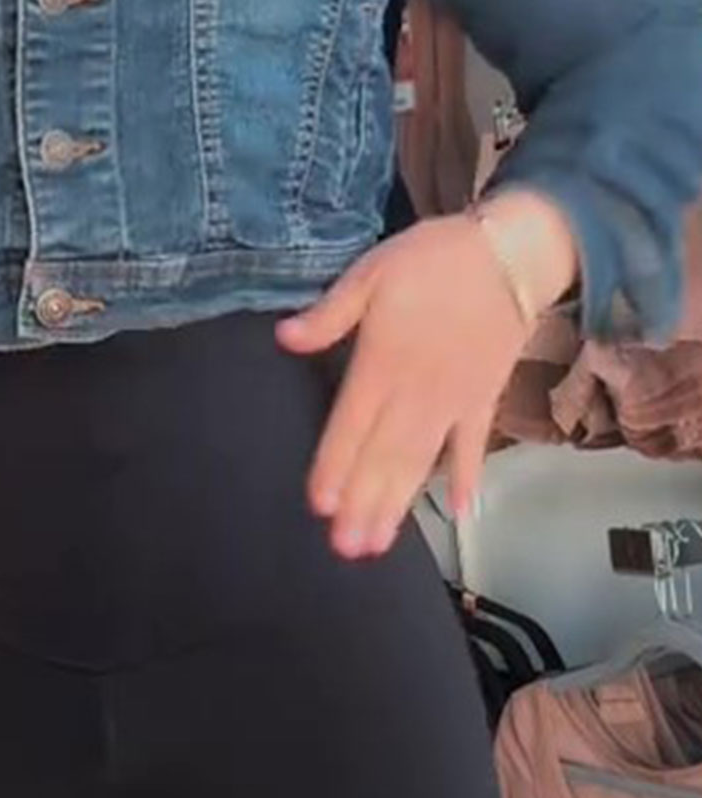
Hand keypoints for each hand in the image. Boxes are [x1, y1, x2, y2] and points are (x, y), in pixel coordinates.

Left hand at [276, 190, 577, 559]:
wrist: (512, 249)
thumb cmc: (435, 259)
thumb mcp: (373, 272)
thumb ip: (330, 314)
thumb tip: (284, 337)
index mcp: (381, 364)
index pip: (350, 426)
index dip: (334, 467)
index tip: (320, 506)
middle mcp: (415, 393)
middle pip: (382, 458)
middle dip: (362, 505)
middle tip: (345, 549)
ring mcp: (452, 401)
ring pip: (419, 462)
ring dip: (398, 505)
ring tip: (379, 543)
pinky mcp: (484, 400)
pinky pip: (473, 446)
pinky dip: (468, 478)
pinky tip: (460, 512)